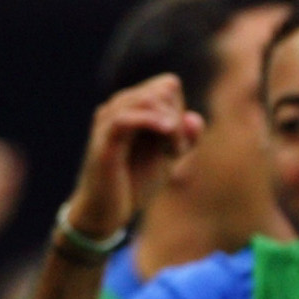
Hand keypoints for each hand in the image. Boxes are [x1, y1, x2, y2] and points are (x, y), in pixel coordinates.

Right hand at [64, 77, 202, 243]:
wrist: (104, 212)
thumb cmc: (133, 183)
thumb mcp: (168, 159)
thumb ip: (186, 137)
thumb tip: (194, 117)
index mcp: (132, 106)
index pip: (168, 85)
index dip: (179, 110)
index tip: (178, 144)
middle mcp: (118, 106)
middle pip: (163, 89)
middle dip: (177, 118)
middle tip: (175, 152)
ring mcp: (108, 119)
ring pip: (148, 99)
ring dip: (170, 125)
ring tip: (172, 152)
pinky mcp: (104, 139)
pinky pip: (127, 117)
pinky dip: (151, 121)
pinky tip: (166, 131)